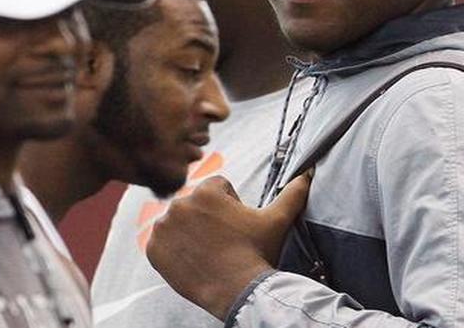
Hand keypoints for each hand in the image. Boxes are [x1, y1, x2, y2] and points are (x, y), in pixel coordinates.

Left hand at [147, 173, 311, 318]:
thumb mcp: (277, 220)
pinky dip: (174, 250)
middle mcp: (179, 204)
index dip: (231, 205)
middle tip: (225, 241)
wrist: (237, 291)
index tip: (237, 226)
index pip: (217, 188)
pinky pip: (162, 243)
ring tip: (209, 251)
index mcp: (206, 191)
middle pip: (196, 205)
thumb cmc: (256, 253)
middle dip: (209, 218)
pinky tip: (193, 259)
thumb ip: (293, 192)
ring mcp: (164, 228)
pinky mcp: (154, 249)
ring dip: (190, 232)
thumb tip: (308, 172)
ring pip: (179, 222)